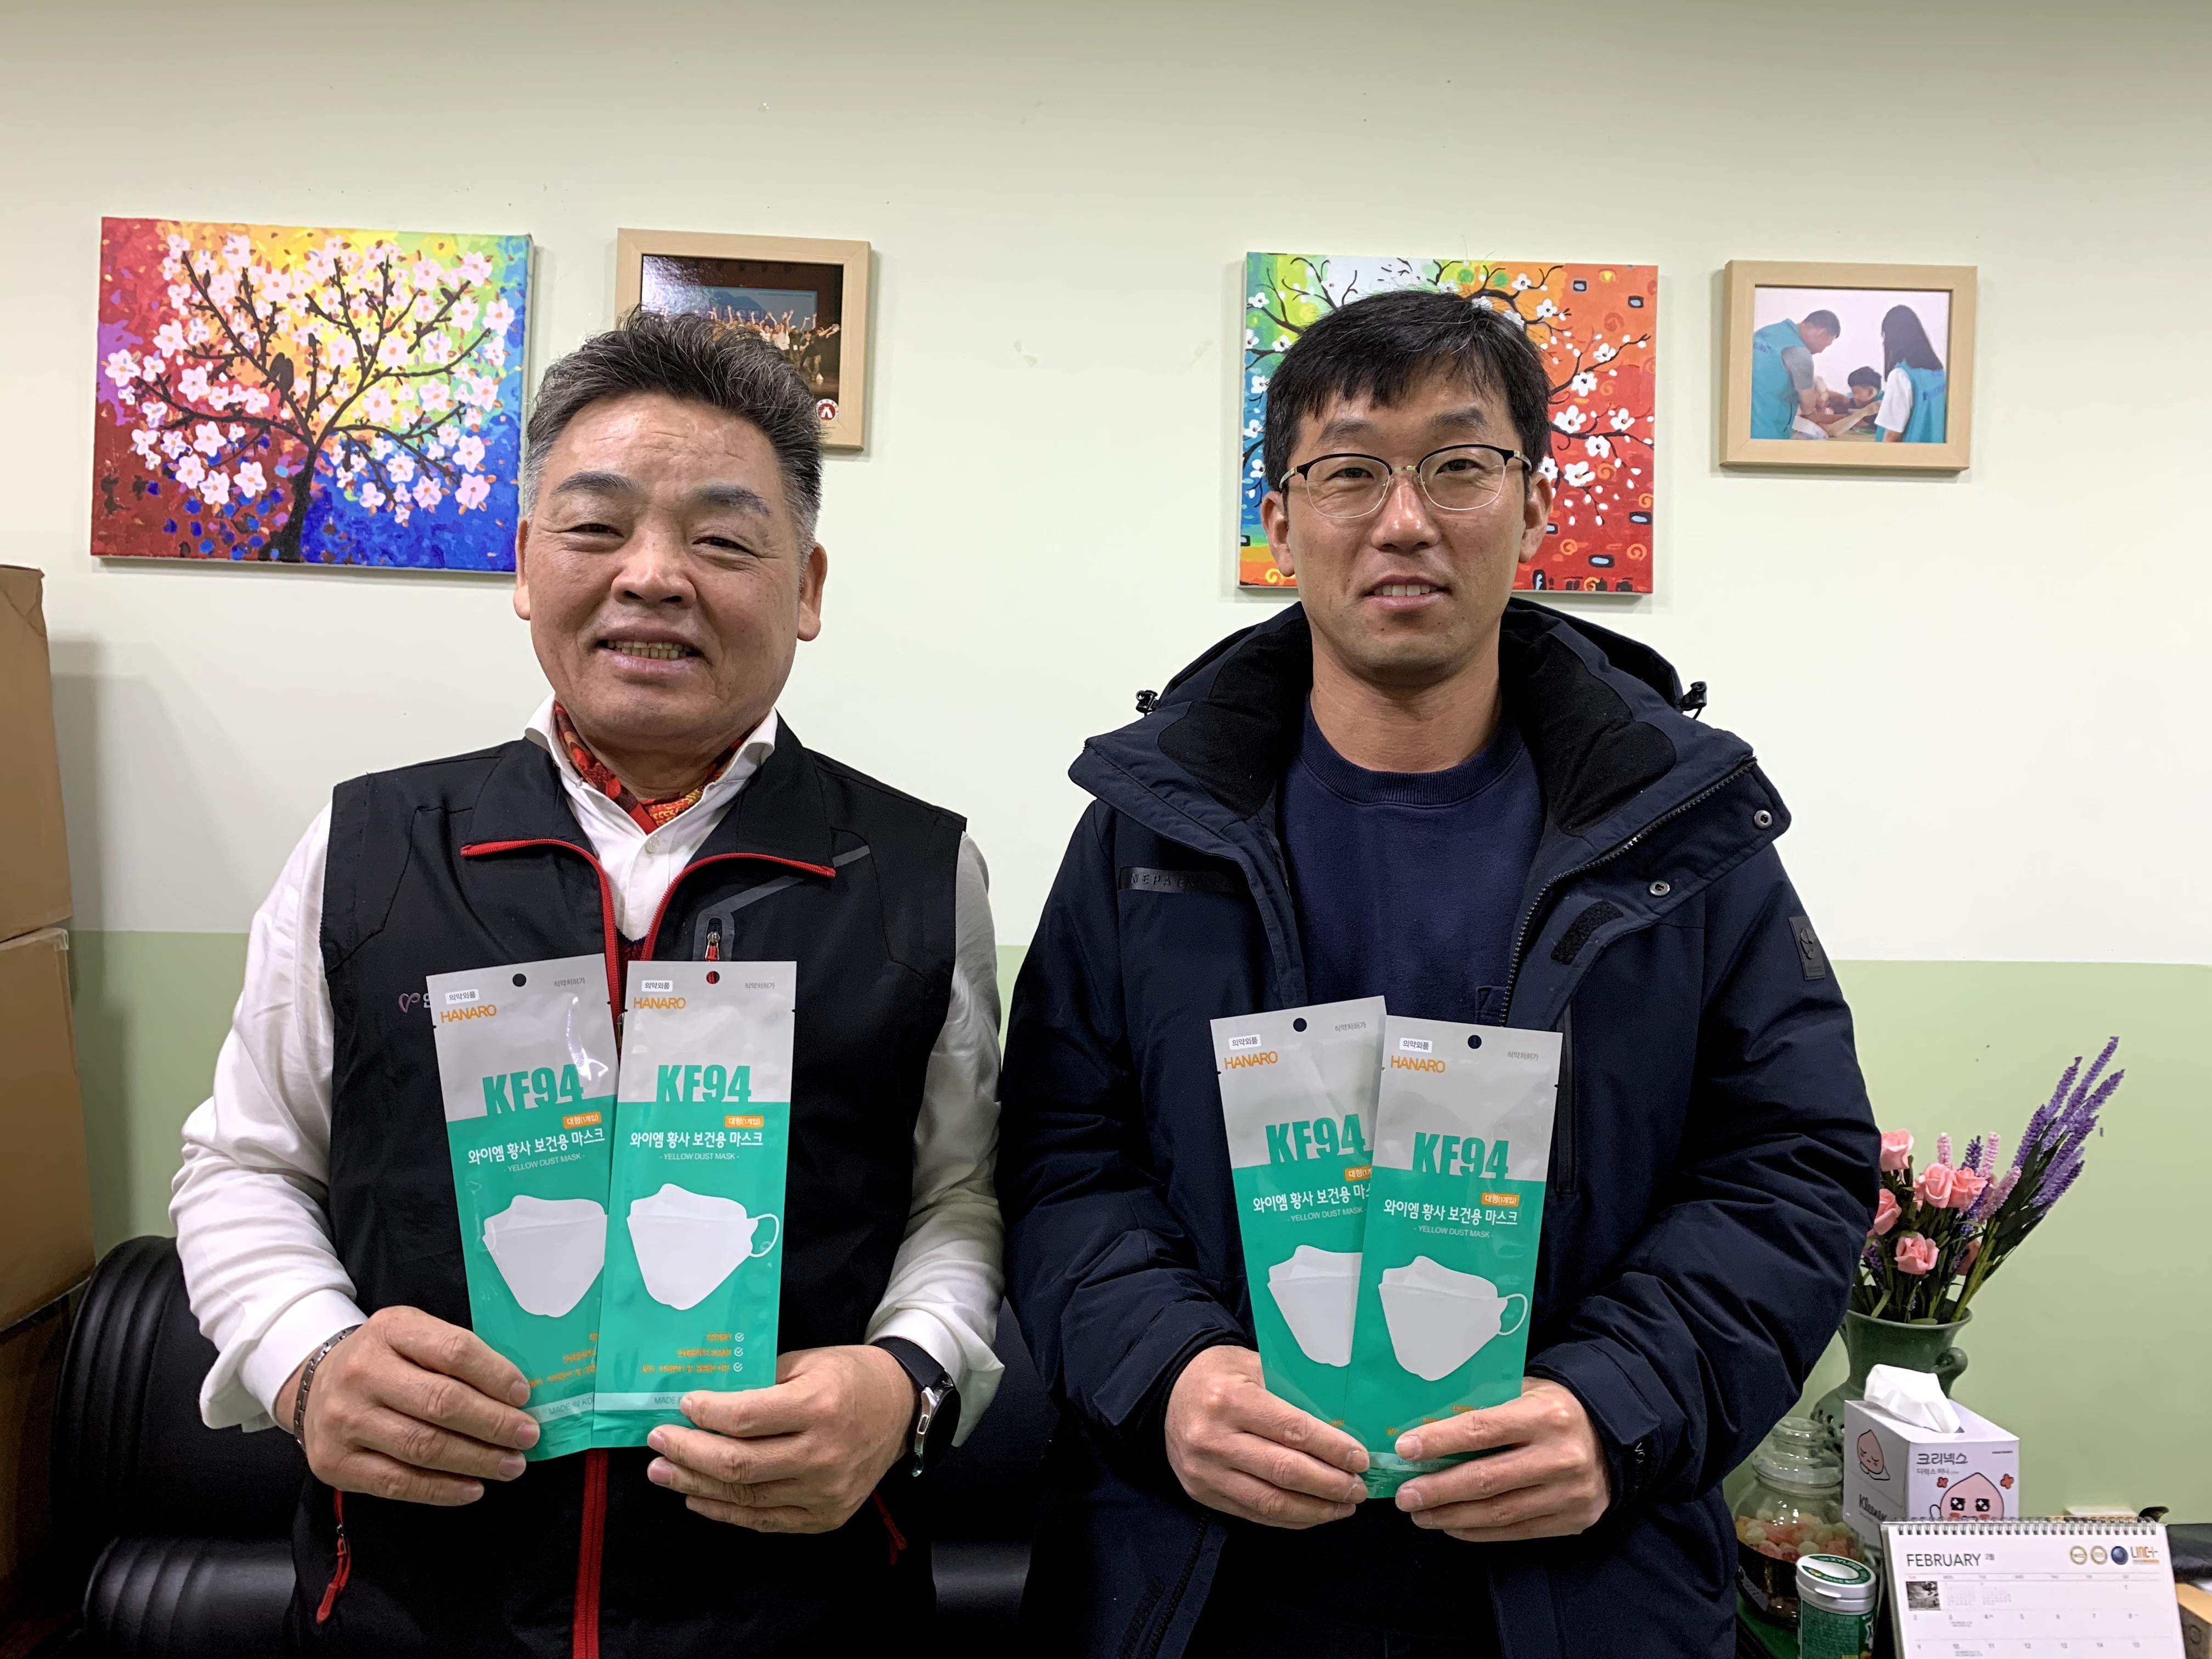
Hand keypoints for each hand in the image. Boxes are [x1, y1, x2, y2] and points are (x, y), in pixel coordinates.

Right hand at [279, 1306, 539, 1505]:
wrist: (314, 1383)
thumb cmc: (383, 1359)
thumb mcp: (414, 1334)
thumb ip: (456, 1354)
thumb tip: (515, 1395)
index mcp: (391, 1330)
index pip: (454, 1352)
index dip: (495, 1375)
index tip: (524, 1396)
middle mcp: (362, 1373)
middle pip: (441, 1403)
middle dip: (494, 1424)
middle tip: (528, 1436)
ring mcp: (345, 1420)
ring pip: (423, 1447)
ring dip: (476, 1460)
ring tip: (511, 1465)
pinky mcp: (336, 1463)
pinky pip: (398, 1483)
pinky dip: (441, 1490)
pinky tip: (473, 1488)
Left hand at [645, 1344, 913, 1532]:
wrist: (901, 1409)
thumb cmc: (850, 1377)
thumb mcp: (808, 1362)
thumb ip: (760, 1380)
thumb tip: (705, 1398)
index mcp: (819, 1406)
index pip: (745, 1418)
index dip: (706, 1413)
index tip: (682, 1405)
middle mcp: (822, 1454)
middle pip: (738, 1463)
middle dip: (688, 1453)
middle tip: (657, 1442)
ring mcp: (825, 1492)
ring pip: (745, 1497)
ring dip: (695, 1485)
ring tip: (663, 1473)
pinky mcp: (825, 1517)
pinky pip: (764, 1520)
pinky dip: (725, 1511)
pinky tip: (697, 1498)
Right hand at [1164, 1346, 1366, 1528]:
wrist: (1169, 1391)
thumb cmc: (1221, 1374)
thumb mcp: (1255, 1367)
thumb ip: (1293, 1394)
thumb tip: (1344, 1425)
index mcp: (1229, 1399)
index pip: (1292, 1431)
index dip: (1331, 1449)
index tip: (1360, 1459)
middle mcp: (1213, 1438)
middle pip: (1284, 1471)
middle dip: (1330, 1485)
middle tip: (1359, 1488)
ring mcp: (1205, 1471)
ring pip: (1270, 1502)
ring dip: (1315, 1509)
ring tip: (1344, 1506)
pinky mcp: (1202, 1492)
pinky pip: (1254, 1514)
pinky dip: (1290, 1518)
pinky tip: (1314, 1512)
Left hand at [1393, 1377, 1609, 1541]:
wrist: (1616, 1437)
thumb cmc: (1555, 1409)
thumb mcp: (1525, 1392)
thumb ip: (1485, 1406)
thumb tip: (1426, 1425)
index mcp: (1544, 1415)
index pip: (1481, 1430)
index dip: (1439, 1441)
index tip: (1404, 1449)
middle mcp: (1560, 1456)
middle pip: (1486, 1479)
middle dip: (1438, 1489)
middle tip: (1404, 1495)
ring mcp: (1569, 1493)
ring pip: (1498, 1512)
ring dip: (1451, 1515)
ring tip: (1420, 1514)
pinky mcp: (1572, 1520)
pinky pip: (1516, 1530)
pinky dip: (1478, 1531)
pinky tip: (1452, 1525)